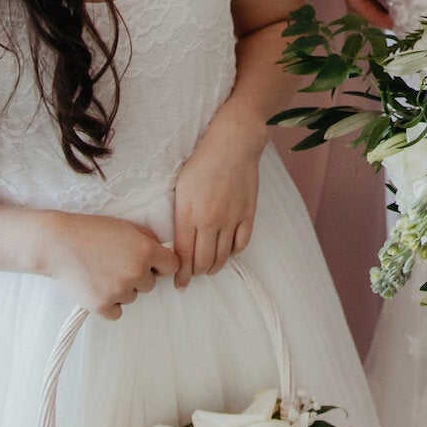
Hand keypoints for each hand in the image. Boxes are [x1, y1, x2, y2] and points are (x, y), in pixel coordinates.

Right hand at [41, 213, 177, 319]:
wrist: (58, 243)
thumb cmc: (91, 231)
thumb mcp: (126, 226)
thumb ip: (148, 239)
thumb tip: (162, 253)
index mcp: (146, 250)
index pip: (172, 266)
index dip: (162, 265)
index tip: (153, 266)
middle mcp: (136, 271)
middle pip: (150, 284)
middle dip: (138, 277)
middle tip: (115, 265)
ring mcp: (119, 290)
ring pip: (132, 297)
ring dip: (122, 290)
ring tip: (102, 273)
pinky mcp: (102, 305)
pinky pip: (116, 312)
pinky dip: (109, 304)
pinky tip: (97, 288)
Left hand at [171, 102, 264, 280]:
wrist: (233, 142)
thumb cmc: (202, 161)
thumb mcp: (181, 188)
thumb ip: (180, 216)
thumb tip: (178, 243)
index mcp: (189, 213)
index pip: (183, 255)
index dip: (180, 274)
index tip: (178, 284)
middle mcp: (210, 219)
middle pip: (202, 261)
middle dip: (194, 274)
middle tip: (190, 276)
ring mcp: (231, 218)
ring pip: (222, 257)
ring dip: (213, 267)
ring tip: (206, 268)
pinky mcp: (248, 213)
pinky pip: (241, 244)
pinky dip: (232, 253)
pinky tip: (226, 251)